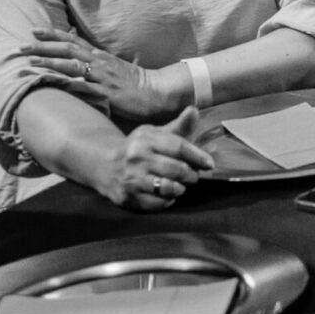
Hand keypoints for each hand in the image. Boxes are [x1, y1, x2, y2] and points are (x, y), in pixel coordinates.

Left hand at [31, 27, 179, 120]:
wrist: (158, 92)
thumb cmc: (136, 83)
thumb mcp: (115, 67)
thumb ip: (97, 61)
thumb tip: (80, 55)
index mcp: (101, 56)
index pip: (73, 41)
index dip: (53, 35)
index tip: (34, 30)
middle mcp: (99, 63)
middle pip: (68, 50)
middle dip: (43, 47)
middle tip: (21, 46)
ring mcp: (102, 77)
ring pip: (72, 65)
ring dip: (49, 62)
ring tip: (30, 61)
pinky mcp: (106, 94)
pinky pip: (83, 88)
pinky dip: (66, 85)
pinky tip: (52, 84)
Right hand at [95, 107, 213, 210]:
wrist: (104, 163)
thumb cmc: (139, 147)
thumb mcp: (156, 133)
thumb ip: (178, 125)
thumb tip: (193, 110)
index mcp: (147, 139)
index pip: (179, 147)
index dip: (198, 156)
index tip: (209, 164)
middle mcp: (137, 158)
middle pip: (176, 169)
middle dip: (191, 174)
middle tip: (194, 176)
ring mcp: (131, 179)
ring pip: (167, 187)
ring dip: (180, 188)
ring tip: (181, 185)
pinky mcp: (127, 197)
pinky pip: (156, 203)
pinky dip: (167, 200)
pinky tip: (166, 194)